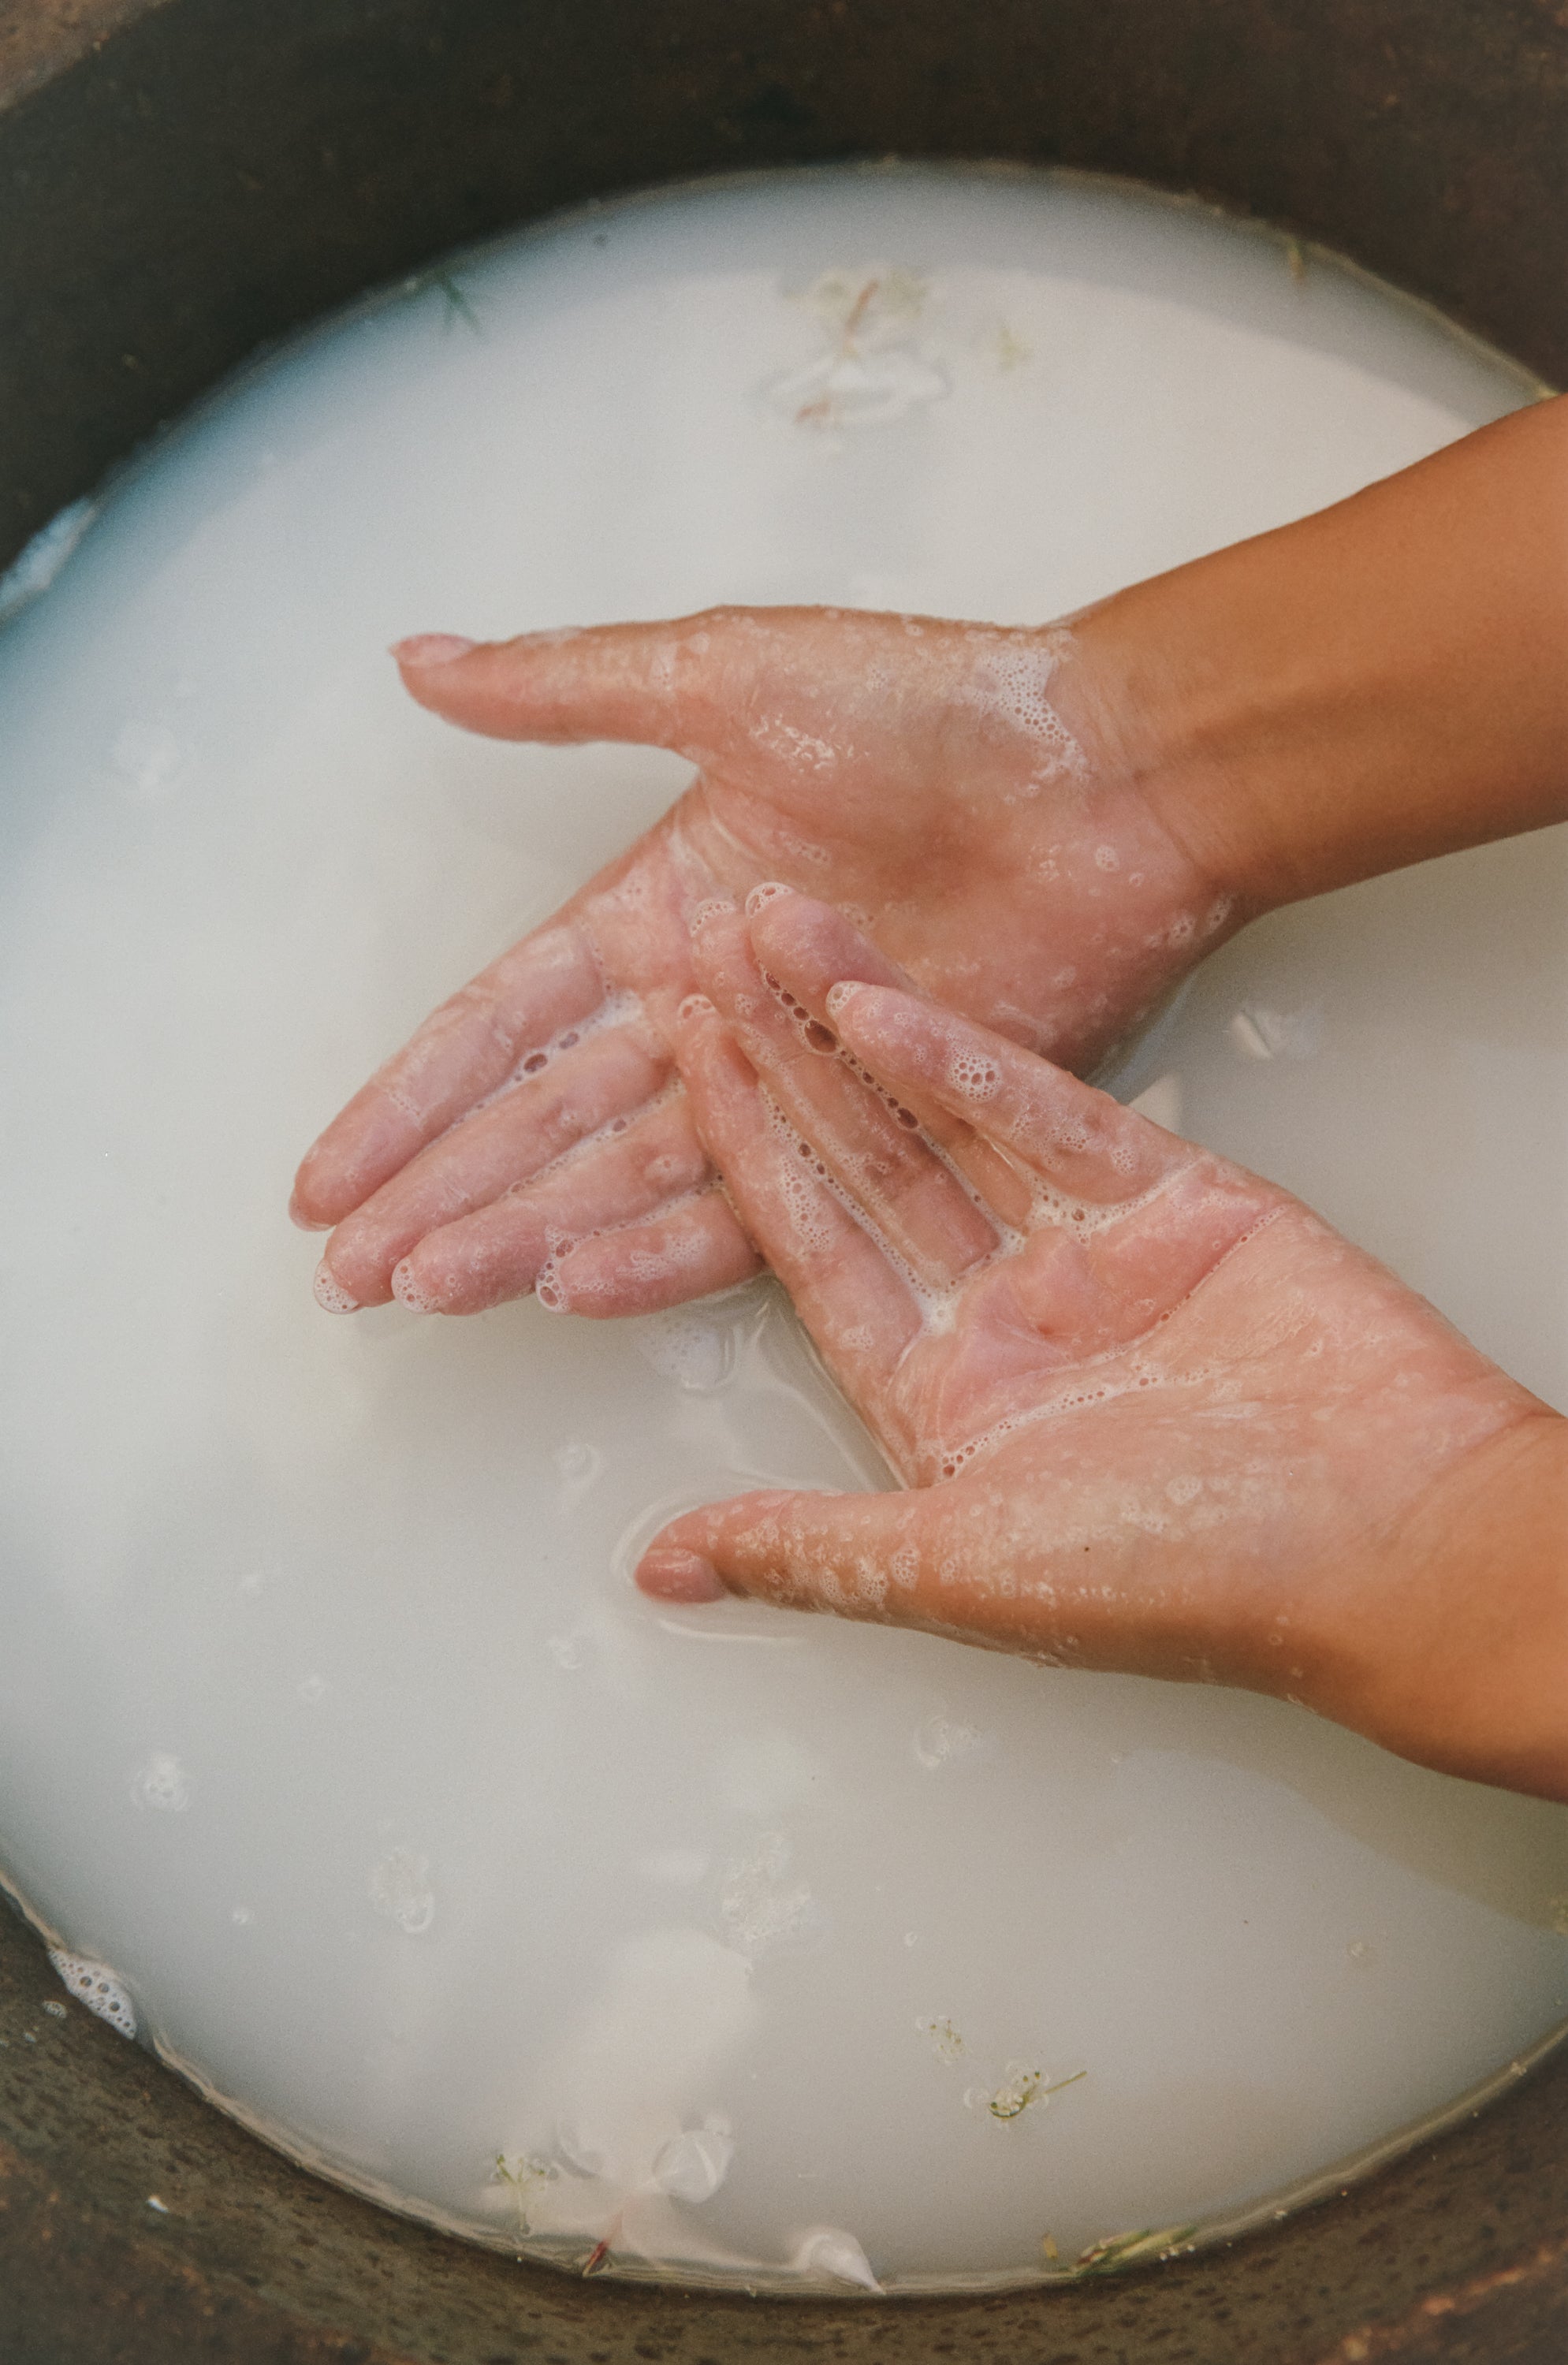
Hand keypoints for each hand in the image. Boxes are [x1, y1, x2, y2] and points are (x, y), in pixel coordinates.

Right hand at [291, 610, 1230, 1316]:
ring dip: (522, 1232)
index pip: (503, 1024)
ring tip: (424, 1287)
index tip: (325, 1178)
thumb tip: (417, 659)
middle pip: (544, 1120)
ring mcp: (791, 1077)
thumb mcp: (724, 674)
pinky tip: (566, 1282)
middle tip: (351, 1274)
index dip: (410, 1101)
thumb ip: (565, 692)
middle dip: (441, 1195)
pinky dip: (657, 1245)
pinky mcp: (874, 1125)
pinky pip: (751, 1200)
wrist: (1112, 777)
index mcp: (661, 908)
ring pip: (624, 1174)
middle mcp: (712, 1008)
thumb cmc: (939, 710)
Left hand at [631, 889, 1567, 1801]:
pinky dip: (966, 1060)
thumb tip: (662, 1569)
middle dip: (775, 1062)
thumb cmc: (1188, 1581)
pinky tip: (883, 1000)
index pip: (811, 1254)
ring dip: (850, 1028)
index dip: (736, 1155)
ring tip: (770, 927)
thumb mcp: (961, 1569)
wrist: (1388, 1539)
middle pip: (863, 1164)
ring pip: (943, 1115)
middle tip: (692, 952)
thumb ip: (809, 1547)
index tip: (668, 1063)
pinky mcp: (1176, 1192)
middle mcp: (1005, 1311)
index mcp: (945, 1393)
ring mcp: (1087, 1246)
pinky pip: (1050, 1113)